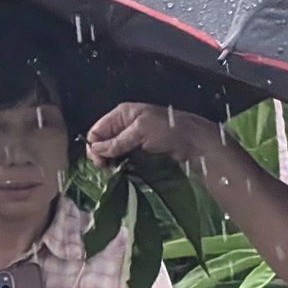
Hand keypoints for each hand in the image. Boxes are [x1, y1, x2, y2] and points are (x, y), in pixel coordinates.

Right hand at [85, 103, 220, 167]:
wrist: (193, 141)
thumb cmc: (168, 130)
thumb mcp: (140, 132)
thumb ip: (117, 141)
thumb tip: (96, 149)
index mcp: (122, 114)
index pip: (97, 130)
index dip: (94, 146)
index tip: (100, 163)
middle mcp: (124, 125)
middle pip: (102, 142)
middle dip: (102, 155)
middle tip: (109, 170)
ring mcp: (132, 138)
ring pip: (112, 152)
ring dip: (112, 162)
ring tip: (116, 172)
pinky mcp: (140, 150)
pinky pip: (124, 158)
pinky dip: (122, 165)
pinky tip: (124, 171)